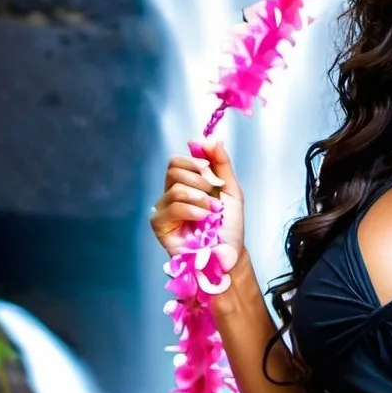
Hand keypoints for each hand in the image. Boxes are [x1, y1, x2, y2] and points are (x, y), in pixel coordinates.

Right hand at [149, 141, 244, 267]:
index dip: (194, 161)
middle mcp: (171, 195)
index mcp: (186, 185)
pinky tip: (203, 218)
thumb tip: (210, 139)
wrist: (230, 253)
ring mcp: (164, 210)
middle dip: (199, 179)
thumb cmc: (228, 226)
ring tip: (212, 211)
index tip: (210, 171)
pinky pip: (172, 208)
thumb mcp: (231, 189)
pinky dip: (192, 210)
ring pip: (175, 189)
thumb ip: (221, 164)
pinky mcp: (160, 226)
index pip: (177, 161)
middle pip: (174, 171)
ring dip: (200, 197)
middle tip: (214, 194)